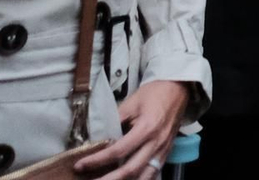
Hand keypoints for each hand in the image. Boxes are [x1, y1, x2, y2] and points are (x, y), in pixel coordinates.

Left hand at [74, 78, 189, 176]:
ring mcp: (163, 150)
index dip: (97, 160)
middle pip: (130, 170)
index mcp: (146, 128)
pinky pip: (153, 173)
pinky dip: (140, 179)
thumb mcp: (131, 103)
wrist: (178, 89)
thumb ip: (115, 122)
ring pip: (143, 176)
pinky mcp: (166, 153)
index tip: (80, 165)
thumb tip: (98, 138)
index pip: (118, 151)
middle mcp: (156, 143)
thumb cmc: (154, 93)